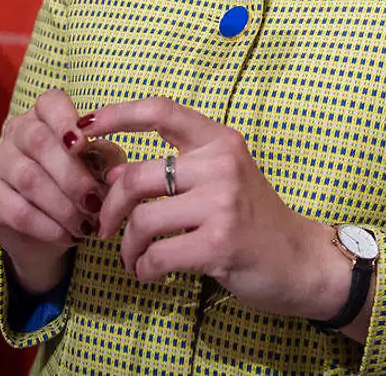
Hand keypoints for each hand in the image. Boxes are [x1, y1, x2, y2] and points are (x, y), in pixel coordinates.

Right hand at [0, 89, 124, 292]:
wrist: (51, 228)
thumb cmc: (80, 185)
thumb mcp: (101, 168)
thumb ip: (109, 161)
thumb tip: (115, 171)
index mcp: (45, 114)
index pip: (51, 104)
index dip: (66, 121)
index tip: (83, 144)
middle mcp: (16, 130)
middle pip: (40, 143)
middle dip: (72, 176)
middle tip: (95, 203)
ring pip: (29, 179)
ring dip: (62, 206)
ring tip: (85, 225)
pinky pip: (16, 210)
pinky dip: (46, 226)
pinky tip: (66, 236)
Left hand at [88, 98, 348, 320]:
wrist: (300, 260)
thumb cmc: (253, 219)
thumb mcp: (221, 180)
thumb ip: (175, 170)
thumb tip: (113, 175)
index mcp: (220, 140)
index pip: (160, 112)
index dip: (116, 115)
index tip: (84, 128)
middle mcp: (221, 164)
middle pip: (137, 176)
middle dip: (110, 207)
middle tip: (105, 228)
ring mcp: (222, 203)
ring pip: (142, 220)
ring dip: (127, 248)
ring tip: (134, 260)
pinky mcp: (219, 244)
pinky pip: (156, 255)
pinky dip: (144, 270)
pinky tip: (151, 274)